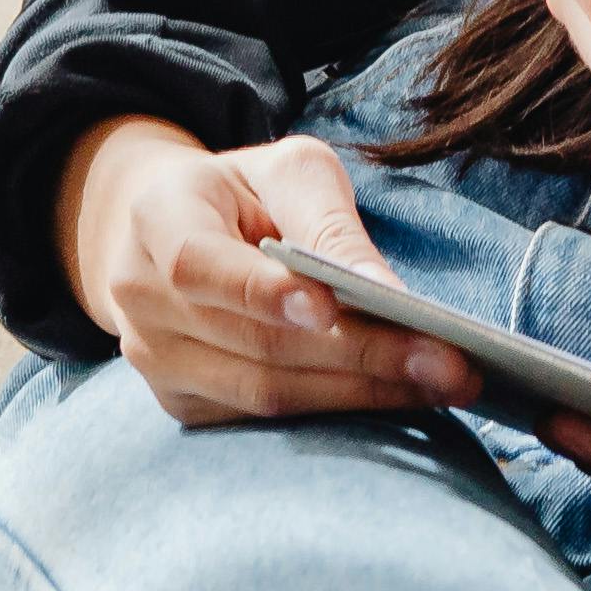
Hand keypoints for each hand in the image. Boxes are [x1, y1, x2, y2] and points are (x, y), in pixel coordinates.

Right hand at [60, 118, 475, 426]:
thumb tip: (385, 294)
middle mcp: (140, 298)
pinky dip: (334, 410)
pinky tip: (395, 397)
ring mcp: (154, 360)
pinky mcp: (181, 403)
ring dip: (360, 394)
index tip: (338, 306)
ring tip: (441, 384)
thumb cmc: (244, 191)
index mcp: (158, 218)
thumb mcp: (287, 170)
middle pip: (255, 342)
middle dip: (361, 355)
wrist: (170, 230)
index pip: (200, 265)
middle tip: (450, 362)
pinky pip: (262, 420)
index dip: (266, 292)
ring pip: (264, 393)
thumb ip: (328, 223)